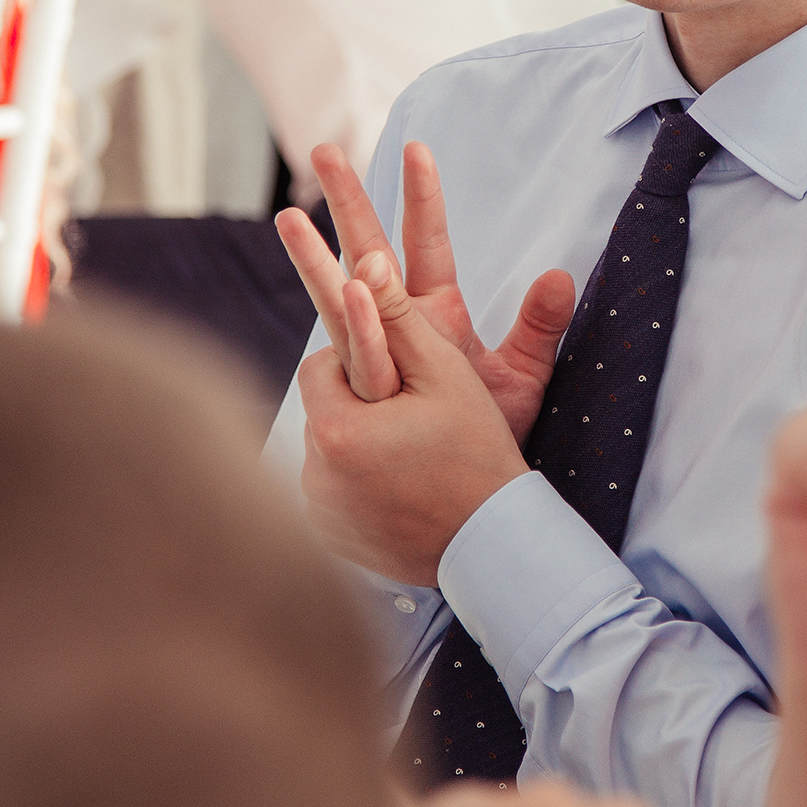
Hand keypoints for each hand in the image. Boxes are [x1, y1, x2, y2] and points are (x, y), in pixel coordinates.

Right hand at [277, 141, 573, 436]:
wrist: (466, 498)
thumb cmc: (494, 437)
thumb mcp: (523, 379)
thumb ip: (539, 328)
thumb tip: (560, 276)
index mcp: (436, 313)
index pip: (427, 242)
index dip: (422, 197)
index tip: (418, 148)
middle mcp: (398, 326)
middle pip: (369, 248)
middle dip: (349, 200)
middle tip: (324, 150)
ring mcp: (373, 355)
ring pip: (340, 293)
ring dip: (315, 252)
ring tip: (288, 212)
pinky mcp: (360, 391)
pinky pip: (351, 353)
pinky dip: (341, 323)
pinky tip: (326, 289)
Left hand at [297, 245, 532, 586]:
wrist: (492, 545)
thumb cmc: (476, 450)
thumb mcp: (445, 374)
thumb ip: (399, 316)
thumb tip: (364, 261)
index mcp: (338, 428)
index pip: (322, 365)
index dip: (361, 361)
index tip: (396, 373)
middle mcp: (314, 476)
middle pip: (321, 409)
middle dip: (356, 400)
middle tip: (408, 413)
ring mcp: (319, 514)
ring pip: (323, 451)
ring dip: (354, 442)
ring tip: (408, 452)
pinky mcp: (327, 540)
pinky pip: (329, 492)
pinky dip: (354, 483)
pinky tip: (399, 487)